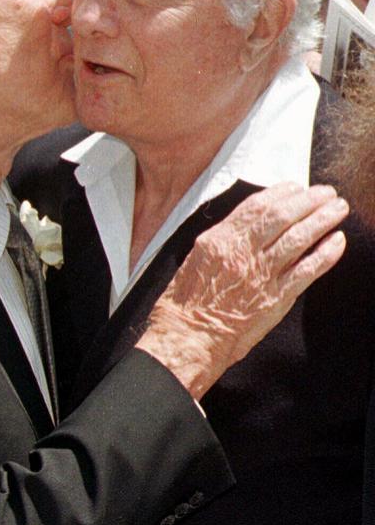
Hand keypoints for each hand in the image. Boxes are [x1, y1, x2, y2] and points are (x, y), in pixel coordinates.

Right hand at [137, 182, 347, 399]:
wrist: (187, 337)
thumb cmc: (186, 303)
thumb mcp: (196, 258)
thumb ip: (224, 240)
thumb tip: (247, 226)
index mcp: (220, 239)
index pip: (256, 206)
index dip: (281, 193)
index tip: (296, 187)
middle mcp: (241, 252)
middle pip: (281, 216)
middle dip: (308, 200)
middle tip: (326, 192)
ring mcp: (260, 275)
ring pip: (299, 238)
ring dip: (322, 219)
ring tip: (338, 208)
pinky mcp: (275, 298)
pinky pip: (307, 270)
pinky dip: (325, 254)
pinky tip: (337, 241)